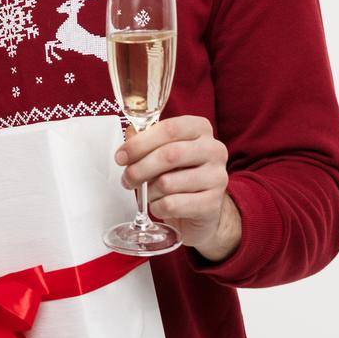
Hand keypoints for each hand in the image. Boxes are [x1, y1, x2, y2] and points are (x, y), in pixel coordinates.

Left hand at [117, 114, 241, 260]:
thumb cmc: (178, 173)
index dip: (139, 143)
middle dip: (139, 169)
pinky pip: (172, 205)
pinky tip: (159, 205)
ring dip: (148, 191)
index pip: (169, 129)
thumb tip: (129, 134)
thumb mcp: (162, 151)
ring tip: (148, 193)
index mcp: (200, 129)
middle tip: (126, 178)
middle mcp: (214, 150)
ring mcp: (217, 177)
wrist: (201, 208)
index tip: (121, 156)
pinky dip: (157, 206)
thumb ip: (145, 140)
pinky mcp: (212, 204)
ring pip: (168, 182)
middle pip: (169, 155)